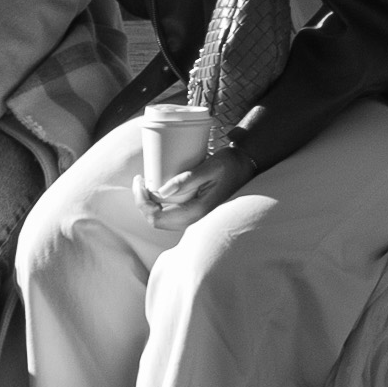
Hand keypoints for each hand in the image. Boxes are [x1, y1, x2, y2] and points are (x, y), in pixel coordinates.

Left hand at [132, 104, 219, 220]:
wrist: (248, 167)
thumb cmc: (230, 164)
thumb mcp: (210, 167)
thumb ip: (188, 179)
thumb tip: (161, 192)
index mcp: (196, 211)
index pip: (156, 218)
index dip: (142, 202)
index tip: (140, 181)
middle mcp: (195, 219)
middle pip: (157, 221)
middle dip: (143, 203)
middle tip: (140, 181)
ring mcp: (196, 218)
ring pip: (163, 220)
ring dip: (151, 205)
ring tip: (147, 184)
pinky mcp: (197, 212)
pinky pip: (171, 215)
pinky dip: (160, 205)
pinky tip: (160, 189)